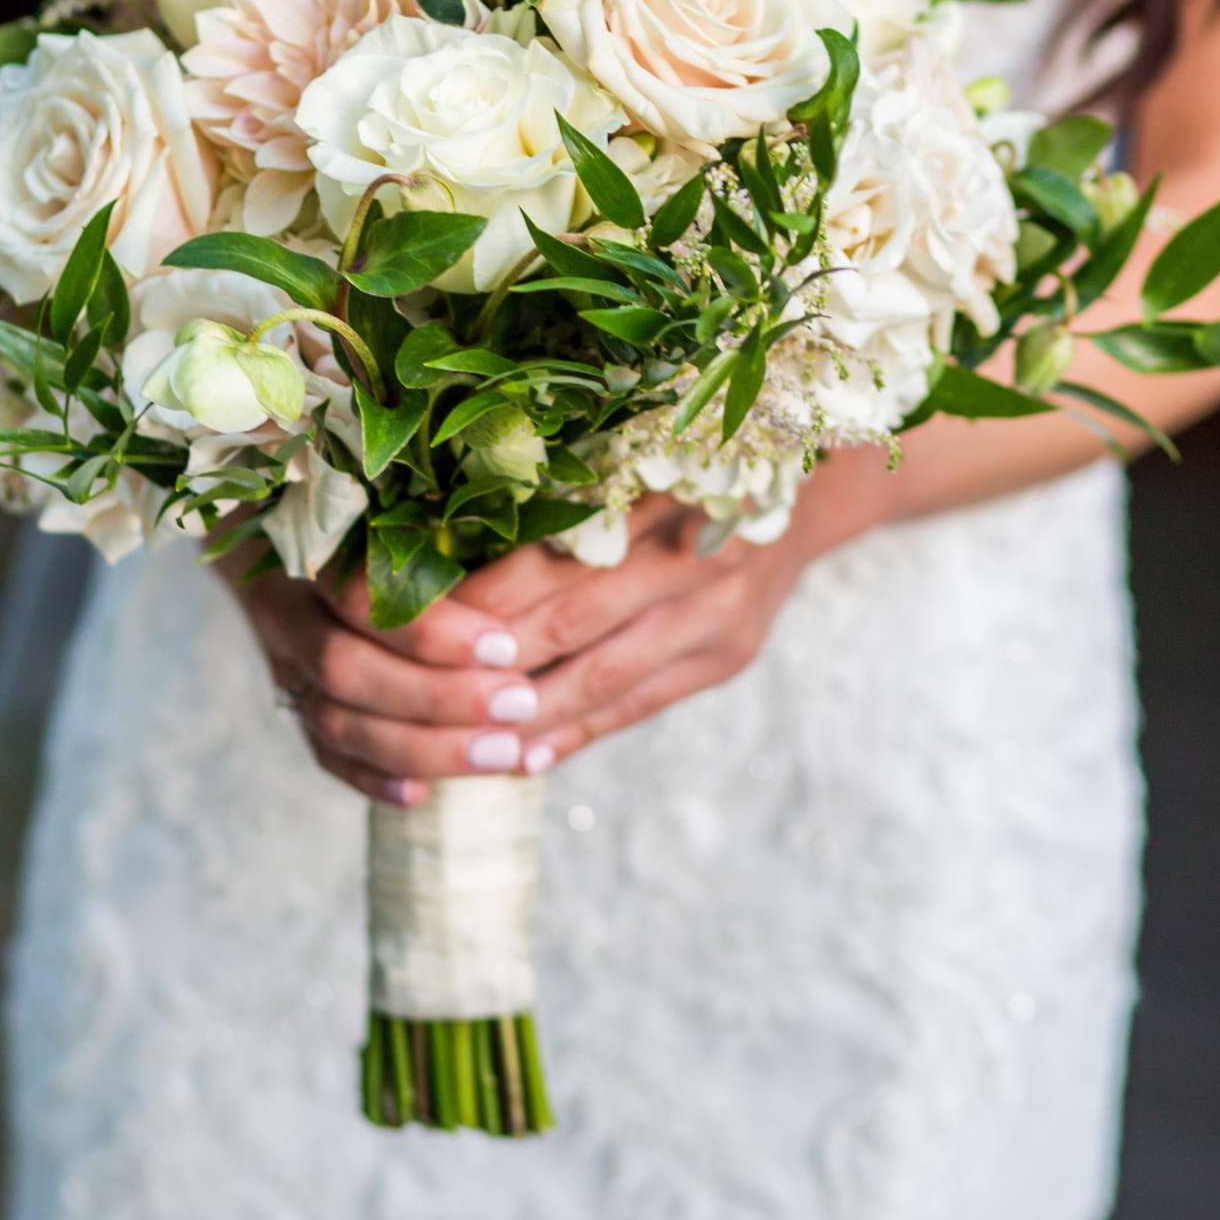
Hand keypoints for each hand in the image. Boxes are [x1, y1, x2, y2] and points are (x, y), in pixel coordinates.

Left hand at [231, 455, 884, 805]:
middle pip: (569, 617)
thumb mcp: (630, 462)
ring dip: (526, 713)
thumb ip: (556, 504)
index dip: (480, 595)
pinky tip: (525, 756)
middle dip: (490, 662)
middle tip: (414, 693)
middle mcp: (685, 548)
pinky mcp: (726, 654)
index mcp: (650, 486)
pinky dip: (579, 731)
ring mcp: (714, 610)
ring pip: (602, 674)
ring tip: (461, 739)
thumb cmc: (687, 471)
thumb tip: (453, 561)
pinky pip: (640, 705)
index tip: (413, 623)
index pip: (546, 553)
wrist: (806, 494)